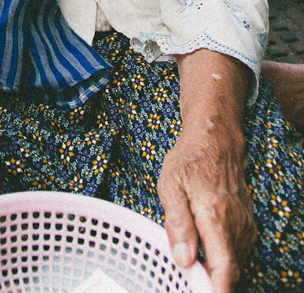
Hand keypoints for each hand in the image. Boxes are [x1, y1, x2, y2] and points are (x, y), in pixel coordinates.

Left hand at [158, 128, 255, 292]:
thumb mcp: (171, 186)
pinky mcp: (247, 226)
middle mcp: (236, 226)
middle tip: (186, 264)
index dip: (215, 290)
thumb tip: (184, 260)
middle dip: (208, 278)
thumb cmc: (190, 161)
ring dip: (213, 264)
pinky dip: (220, 254)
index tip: (201, 292)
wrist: (216, 142)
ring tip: (191, 243)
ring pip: (232, 262)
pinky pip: (235, 251)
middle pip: (228, 271)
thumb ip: (178, 225)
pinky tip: (204, 238)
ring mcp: (245, 226)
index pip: (224, 269)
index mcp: (216, 217)